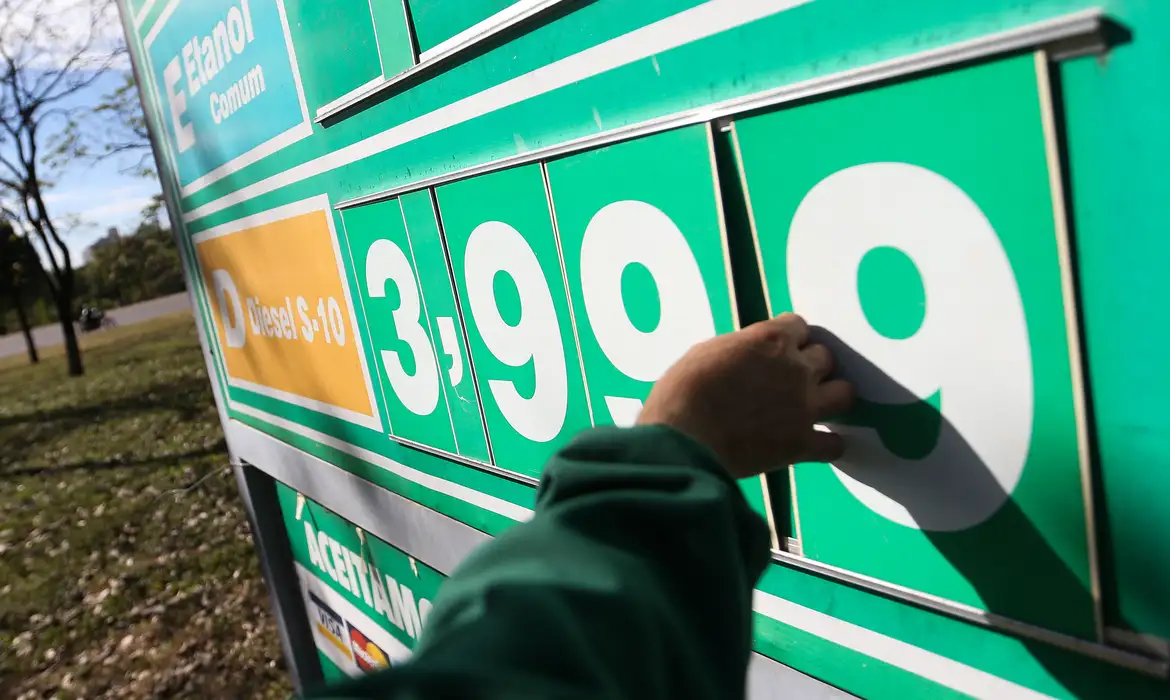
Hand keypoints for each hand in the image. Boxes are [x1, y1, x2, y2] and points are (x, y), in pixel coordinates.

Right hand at [638, 313, 853, 478]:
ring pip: (844, 394)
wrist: (683, 440)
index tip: (777, 350)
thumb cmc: (682, 391)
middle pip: (825, 357)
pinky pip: (835, 444)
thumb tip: (750, 358)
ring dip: (829, 397)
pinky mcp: (803, 444)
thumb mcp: (708, 352)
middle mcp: (797, 368)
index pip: (798, 325)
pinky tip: (813, 445)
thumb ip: (741, 351)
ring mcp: (805, 407)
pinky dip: (826, 444)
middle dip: (810, 366)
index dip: (788, 339)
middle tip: (790, 380)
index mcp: (771, 339)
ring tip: (812, 407)